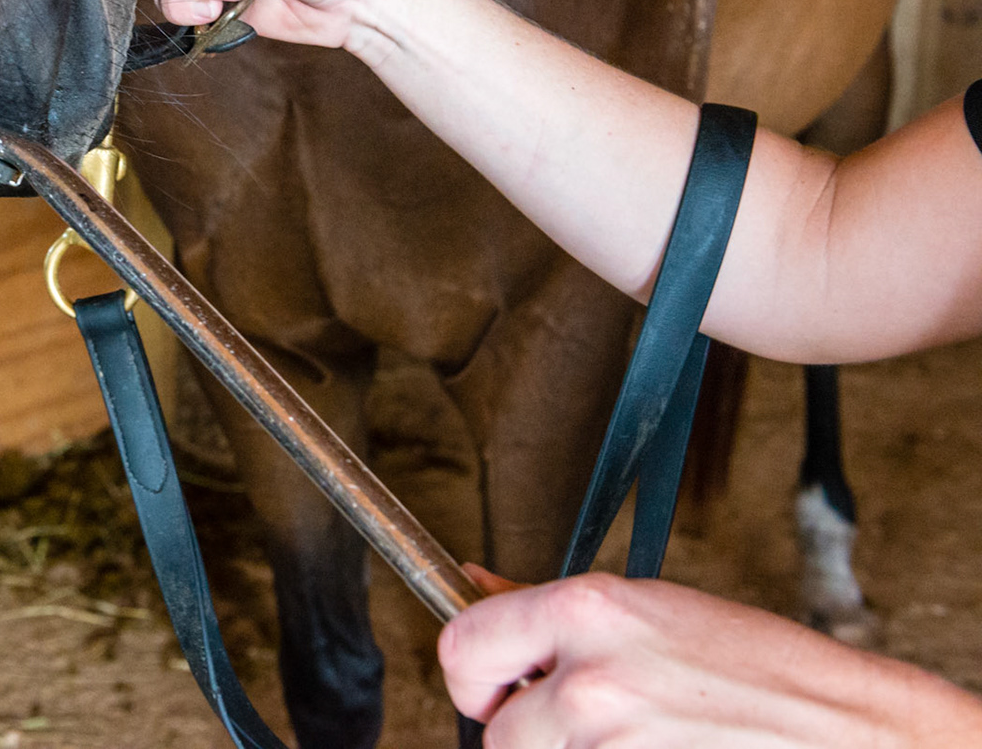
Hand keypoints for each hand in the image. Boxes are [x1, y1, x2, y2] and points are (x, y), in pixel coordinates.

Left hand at [438, 572, 981, 746]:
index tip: (499, 688)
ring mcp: (615, 745)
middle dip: (522, 738)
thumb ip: (547, 605)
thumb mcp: (647, 609)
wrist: (849, 732)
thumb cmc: (757, 666)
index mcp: (588, 610)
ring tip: (637, 741)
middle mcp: (592, 679)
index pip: (461, 647)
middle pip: (495, 735)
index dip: (473, 677)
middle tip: (576, 729)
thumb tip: (471, 579)